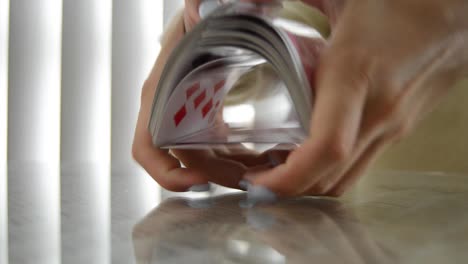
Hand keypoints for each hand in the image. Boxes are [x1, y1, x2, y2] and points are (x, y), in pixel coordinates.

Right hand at [131, 0, 295, 191]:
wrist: (211, 14)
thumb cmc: (202, 13)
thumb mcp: (197, 11)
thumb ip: (197, 11)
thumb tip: (198, 9)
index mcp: (162, 92)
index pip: (148, 146)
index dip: (166, 172)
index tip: (198, 181)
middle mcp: (170, 109)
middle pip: (185, 160)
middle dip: (216, 176)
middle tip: (251, 180)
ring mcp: (189, 115)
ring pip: (204, 159)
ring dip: (230, 171)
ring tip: (263, 172)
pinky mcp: (207, 116)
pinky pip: (217, 148)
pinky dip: (236, 158)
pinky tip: (260, 158)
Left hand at [246, 0, 467, 196]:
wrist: (457, 13)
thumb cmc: (398, 2)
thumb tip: (249, 2)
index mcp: (356, 76)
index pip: (326, 147)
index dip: (290, 176)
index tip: (259, 180)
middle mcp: (379, 112)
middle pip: (331, 177)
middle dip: (289, 189)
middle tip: (255, 178)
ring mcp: (394, 126)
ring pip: (347, 179)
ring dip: (310, 184)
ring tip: (276, 169)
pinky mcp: (401, 129)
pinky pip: (361, 165)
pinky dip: (330, 170)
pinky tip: (309, 153)